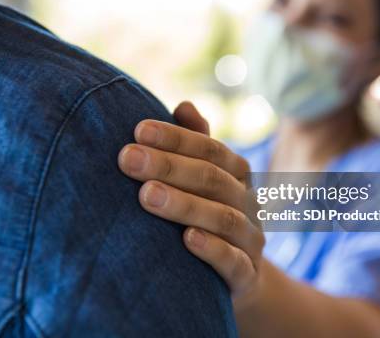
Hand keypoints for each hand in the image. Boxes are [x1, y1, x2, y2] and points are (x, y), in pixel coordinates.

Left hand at [118, 102, 264, 297]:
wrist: (235, 274)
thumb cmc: (207, 214)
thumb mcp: (203, 179)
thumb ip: (195, 144)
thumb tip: (184, 105)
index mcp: (237, 174)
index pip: (210, 149)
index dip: (176, 138)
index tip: (138, 130)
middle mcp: (248, 202)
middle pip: (212, 179)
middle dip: (169, 166)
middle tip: (128, 158)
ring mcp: (250, 239)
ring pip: (223, 218)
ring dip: (184, 204)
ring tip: (146, 195)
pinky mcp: (247, 275)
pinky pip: (234, 262)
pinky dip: (212, 249)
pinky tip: (187, 239)